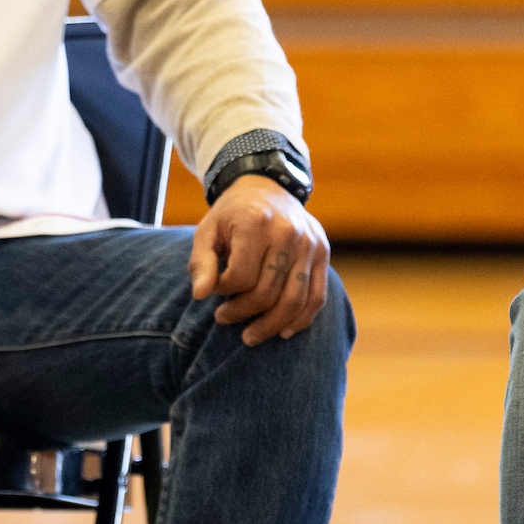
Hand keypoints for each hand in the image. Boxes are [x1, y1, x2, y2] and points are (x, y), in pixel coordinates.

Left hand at [189, 175, 331, 345]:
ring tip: (250, 336)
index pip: (241, 276)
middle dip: (242, 313)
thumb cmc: (232, 215)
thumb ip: (202, 263)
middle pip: (267, 292)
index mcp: (257, 223)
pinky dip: (301, 320)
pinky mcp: (323, 253)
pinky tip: (282, 331)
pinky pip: (316, 297)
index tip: (214, 289)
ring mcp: (310, 244)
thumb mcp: (208, 231)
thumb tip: (200, 295)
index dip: (223, 291)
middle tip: (223, 318)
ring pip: (294, 301)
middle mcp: (289, 233)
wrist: (267, 187)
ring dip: (270, 326)